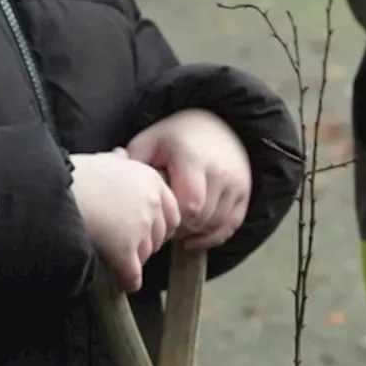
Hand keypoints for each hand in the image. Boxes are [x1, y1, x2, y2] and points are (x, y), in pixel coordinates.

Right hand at [70, 149, 180, 291]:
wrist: (46, 191)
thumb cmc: (68, 175)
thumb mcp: (100, 159)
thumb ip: (117, 162)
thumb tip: (121, 156)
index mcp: (150, 178)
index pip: (172, 212)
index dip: (156, 225)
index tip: (140, 230)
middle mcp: (151, 202)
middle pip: (161, 236)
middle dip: (145, 243)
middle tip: (125, 245)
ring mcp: (140, 226)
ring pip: (146, 255)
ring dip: (132, 259)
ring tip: (112, 255)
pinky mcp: (125, 249)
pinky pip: (133, 275)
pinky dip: (128, 281)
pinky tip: (122, 283)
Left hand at [126, 109, 251, 249]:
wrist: (218, 125)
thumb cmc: (177, 137)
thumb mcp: (150, 141)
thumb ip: (134, 164)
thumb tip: (121, 190)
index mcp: (194, 159)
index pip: (189, 206)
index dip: (171, 220)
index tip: (155, 218)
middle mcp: (221, 173)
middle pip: (201, 219)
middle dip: (180, 229)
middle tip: (162, 228)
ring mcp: (237, 184)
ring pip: (215, 224)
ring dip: (194, 233)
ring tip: (175, 231)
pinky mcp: (244, 194)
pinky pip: (230, 226)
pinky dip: (212, 237)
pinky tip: (193, 240)